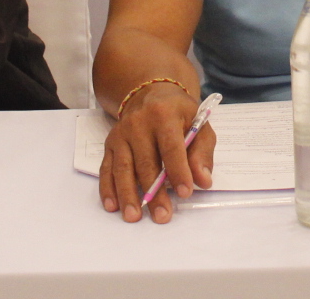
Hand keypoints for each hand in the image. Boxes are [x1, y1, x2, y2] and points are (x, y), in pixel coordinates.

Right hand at [99, 82, 213, 223]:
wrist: (150, 93)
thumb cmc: (179, 114)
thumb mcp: (198, 124)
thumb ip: (202, 152)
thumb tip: (203, 181)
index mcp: (164, 114)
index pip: (171, 147)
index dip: (179, 171)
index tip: (185, 193)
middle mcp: (138, 123)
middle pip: (146, 162)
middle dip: (154, 192)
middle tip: (162, 216)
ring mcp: (121, 134)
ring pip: (123, 168)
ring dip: (128, 195)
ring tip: (134, 217)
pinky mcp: (110, 144)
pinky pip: (106, 168)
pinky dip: (108, 189)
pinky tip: (113, 206)